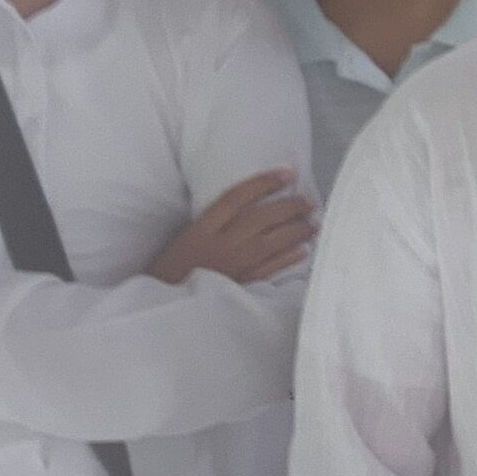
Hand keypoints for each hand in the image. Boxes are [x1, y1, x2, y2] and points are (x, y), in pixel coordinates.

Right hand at [149, 170, 315, 285]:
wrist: (162, 301)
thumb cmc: (171, 267)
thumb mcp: (185, 235)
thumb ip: (213, 221)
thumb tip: (247, 206)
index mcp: (203, 227)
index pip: (237, 197)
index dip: (264, 183)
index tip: (287, 174)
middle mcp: (221, 243)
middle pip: (262, 218)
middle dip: (290, 207)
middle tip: (309, 202)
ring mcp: (233, 264)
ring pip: (272, 242)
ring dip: (296, 231)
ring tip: (313, 223)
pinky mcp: (240, 284)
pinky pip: (270, 268)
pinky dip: (288, 258)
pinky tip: (303, 249)